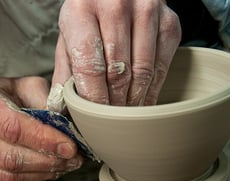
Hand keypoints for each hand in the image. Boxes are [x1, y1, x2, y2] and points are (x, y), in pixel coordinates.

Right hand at [0, 77, 82, 180]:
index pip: (11, 126)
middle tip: (74, 158)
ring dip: (43, 173)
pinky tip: (48, 170)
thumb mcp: (28, 87)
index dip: (43, 139)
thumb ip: (45, 101)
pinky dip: (33, 179)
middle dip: (48, 160)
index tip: (70, 146)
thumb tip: (66, 127)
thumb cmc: (9, 97)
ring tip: (65, 164)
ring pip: (8, 176)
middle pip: (9, 156)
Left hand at [50, 0, 180, 106]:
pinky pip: (162, 66)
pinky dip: (152, 89)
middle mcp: (116, 6)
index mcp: (82, 10)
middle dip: (114, 104)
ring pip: (143, 72)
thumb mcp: (68, 36)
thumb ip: (64, 72)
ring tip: (125, 113)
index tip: (95, 117)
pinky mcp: (169, 21)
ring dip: (134, 100)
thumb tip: (60, 109)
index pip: (90, 66)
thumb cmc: (89, 15)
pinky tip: (142, 99)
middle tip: (110, 120)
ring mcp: (147, 11)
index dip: (94, 98)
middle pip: (118, 72)